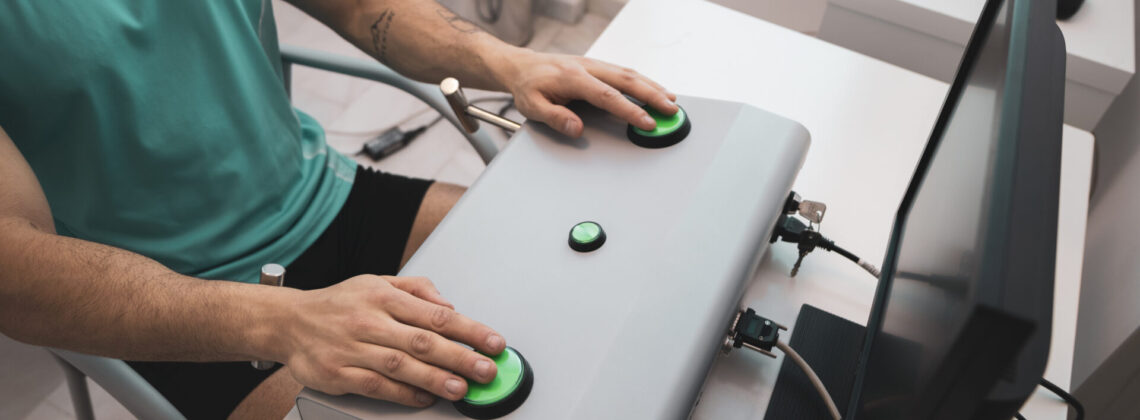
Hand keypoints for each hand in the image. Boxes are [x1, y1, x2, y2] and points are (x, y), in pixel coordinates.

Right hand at [278, 275, 505, 406]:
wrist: (288, 321)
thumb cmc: (339, 303)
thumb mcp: (377, 282)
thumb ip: (417, 290)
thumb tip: (449, 304)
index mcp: (383, 296)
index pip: (436, 314)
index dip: (469, 329)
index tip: (493, 342)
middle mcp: (369, 321)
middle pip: (423, 341)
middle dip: (460, 357)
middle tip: (486, 369)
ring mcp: (352, 349)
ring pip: (401, 366)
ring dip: (435, 379)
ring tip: (461, 388)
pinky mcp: (338, 374)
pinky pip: (376, 386)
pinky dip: (403, 393)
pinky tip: (425, 397)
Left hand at [496, 50, 678, 136]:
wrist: (522, 66)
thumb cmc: (528, 86)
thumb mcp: (532, 106)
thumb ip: (554, 117)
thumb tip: (575, 128)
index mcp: (573, 78)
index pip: (608, 96)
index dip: (630, 111)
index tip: (646, 123)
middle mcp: (588, 68)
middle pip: (627, 80)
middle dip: (652, 96)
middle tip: (671, 110)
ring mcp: (595, 65)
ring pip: (629, 74)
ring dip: (652, 87)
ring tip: (671, 101)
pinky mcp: (598, 66)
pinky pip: (625, 72)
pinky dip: (643, 81)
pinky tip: (654, 90)